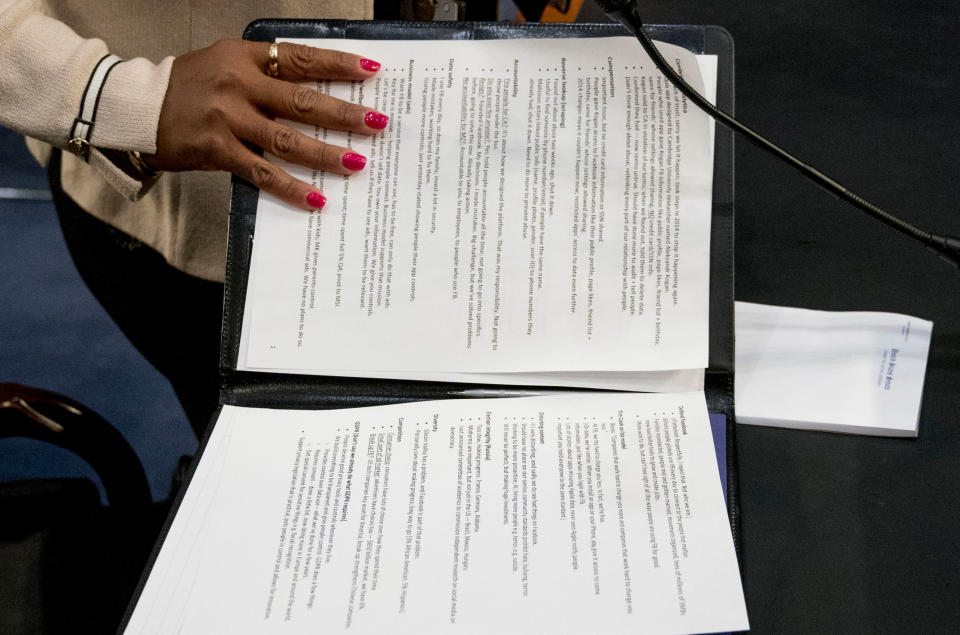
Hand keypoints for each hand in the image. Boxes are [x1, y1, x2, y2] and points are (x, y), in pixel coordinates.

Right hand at [147, 39, 386, 209]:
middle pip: (301, 100)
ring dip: (326, 153)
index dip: (338, 64)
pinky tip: (316, 198)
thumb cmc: (187, 87)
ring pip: (287, 139)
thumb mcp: (224, 65)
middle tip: (378, 123)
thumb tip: (318, 94)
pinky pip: (262, 172)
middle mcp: (238, 84)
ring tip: (358, 162)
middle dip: (344, 113)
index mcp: (243, 56)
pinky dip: (291, 187)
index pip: (300, 58)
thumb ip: (265, 75)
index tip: (372, 70)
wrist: (133, 108)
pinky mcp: (216, 150)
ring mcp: (227, 119)